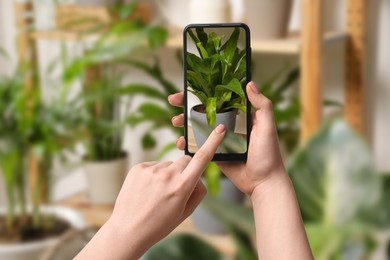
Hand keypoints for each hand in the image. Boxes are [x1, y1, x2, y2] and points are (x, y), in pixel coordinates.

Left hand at [76, 124, 225, 259]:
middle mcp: (167, 175)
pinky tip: (147, 190)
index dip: (213, 142)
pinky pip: (154, 166)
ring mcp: (151, 170)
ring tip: (156, 193)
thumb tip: (199, 176)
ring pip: (169, 164)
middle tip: (176, 188)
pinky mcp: (138, 168)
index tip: (220, 128)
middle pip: (186, 161)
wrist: (128, 230)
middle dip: (186, 170)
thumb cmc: (159, 224)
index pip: (202, 159)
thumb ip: (198, 192)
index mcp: (182, 187)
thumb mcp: (185, 212)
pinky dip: (154, 175)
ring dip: (168, 174)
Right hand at [168, 81, 284, 196]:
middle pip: (204, 111)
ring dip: (184, 123)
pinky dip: (187, 143)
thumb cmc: (269, 155)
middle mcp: (229, 125)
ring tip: (175, 122)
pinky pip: (199, 146)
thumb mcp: (267, 128)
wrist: (264, 184)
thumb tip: (250, 83)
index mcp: (240, 116)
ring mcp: (220, 140)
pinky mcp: (215, 154)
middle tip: (173, 100)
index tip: (188, 87)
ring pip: (198, 127)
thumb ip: (262, 106)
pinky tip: (180, 142)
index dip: (204, 92)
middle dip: (187, 105)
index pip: (219, 99)